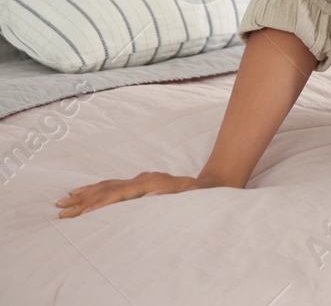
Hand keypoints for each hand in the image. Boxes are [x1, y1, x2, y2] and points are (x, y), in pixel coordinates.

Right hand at [55, 169, 228, 217]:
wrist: (209, 184)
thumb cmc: (199, 195)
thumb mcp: (188, 197)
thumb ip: (170, 196)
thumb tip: (149, 196)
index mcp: (150, 183)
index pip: (118, 194)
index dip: (99, 204)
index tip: (81, 213)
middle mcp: (142, 179)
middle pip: (107, 189)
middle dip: (83, 200)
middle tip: (60, 209)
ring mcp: (140, 180)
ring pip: (107, 185)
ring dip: (85, 193)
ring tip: (65, 199)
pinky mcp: (139, 183)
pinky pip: (113, 185)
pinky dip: (97, 189)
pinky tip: (84, 192)